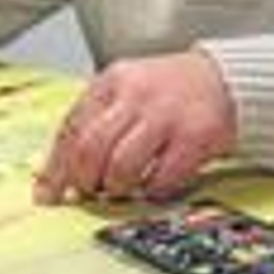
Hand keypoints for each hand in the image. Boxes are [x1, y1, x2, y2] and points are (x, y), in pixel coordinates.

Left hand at [35, 50, 235, 204]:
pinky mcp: (195, 137)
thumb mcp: (125, 91)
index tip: (49, 193)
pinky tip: (153, 185)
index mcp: (111, 82)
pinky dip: (152, 190)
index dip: (56, 168)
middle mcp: (136, 95)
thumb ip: (94, 122)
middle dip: (83, 180)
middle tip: (89, 192)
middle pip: (90, 149)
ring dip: (116, 187)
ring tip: (121, 188)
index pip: (71, 129)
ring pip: (122, 166)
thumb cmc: (168, 92)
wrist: (224, 79)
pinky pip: (162, 177)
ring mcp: (166, 115)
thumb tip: (57, 172)